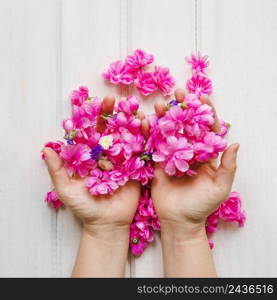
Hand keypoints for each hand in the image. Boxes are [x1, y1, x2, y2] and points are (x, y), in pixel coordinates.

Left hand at [43, 95, 143, 233]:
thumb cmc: (85, 208)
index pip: (88, 133)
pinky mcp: (136, 167)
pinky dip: (144, 136)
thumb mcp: (66, 190)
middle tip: (111, 99)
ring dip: (128, 120)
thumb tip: (46, 148)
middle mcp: (106, 154)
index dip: (88, 118)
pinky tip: (146, 123)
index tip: (88, 103)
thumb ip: (57, 170)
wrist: (108, 224)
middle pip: (108, 130)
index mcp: (89, 157)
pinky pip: (141, 150)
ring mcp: (122, 159)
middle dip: (109, 113)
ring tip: (131, 106)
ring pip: (125, 136)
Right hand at [151, 89, 238, 235]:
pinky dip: (149, 132)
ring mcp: (172, 155)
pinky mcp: (158, 162)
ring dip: (165, 116)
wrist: (178, 220)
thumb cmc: (201, 206)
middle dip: (183, 108)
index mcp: (206, 155)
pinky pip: (153, 145)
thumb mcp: (219, 188)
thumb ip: (228, 167)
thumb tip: (234, 144)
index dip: (205, 113)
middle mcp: (188, 151)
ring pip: (169, 131)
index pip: (207, 130)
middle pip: (186, 125)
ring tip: (161, 103)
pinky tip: (146, 121)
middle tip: (179, 92)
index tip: (202, 98)